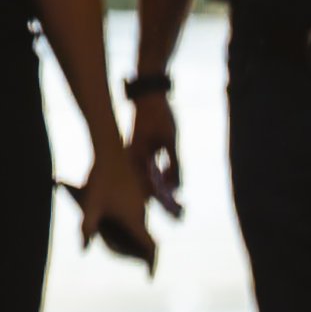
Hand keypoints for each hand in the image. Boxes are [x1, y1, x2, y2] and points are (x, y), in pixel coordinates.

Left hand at [79, 151, 158, 270]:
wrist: (109, 151)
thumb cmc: (100, 179)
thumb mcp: (91, 204)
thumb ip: (87, 227)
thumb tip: (83, 249)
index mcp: (134, 219)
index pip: (149, 246)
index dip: (151, 263)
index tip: (150, 276)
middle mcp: (141, 212)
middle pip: (146, 240)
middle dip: (141, 254)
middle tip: (135, 264)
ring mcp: (140, 202)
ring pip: (141, 227)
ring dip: (136, 240)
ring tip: (122, 248)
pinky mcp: (135, 194)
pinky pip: (136, 216)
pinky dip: (132, 227)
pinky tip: (118, 226)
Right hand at [127, 92, 183, 217]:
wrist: (148, 98)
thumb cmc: (160, 117)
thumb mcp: (171, 141)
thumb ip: (174, 164)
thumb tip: (177, 188)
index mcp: (136, 158)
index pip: (148, 188)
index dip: (163, 202)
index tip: (177, 213)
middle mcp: (131, 160)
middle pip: (145, 187)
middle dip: (161, 201)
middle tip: (178, 213)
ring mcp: (133, 156)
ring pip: (146, 180)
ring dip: (160, 192)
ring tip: (177, 203)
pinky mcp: (137, 153)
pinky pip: (146, 172)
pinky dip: (157, 180)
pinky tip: (170, 186)